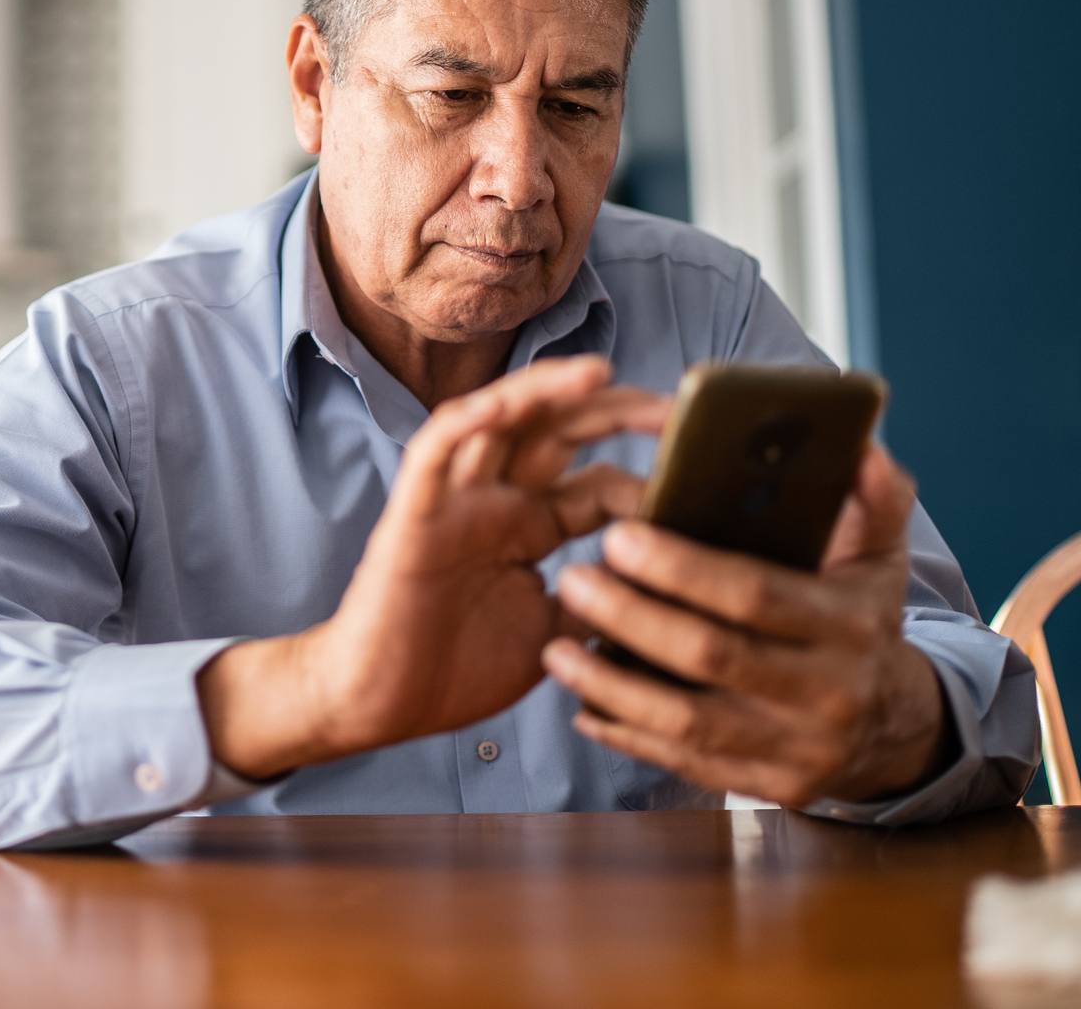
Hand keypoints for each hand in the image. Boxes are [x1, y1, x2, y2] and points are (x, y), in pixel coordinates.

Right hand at [197, 355, 664, 779]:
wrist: (378, 706)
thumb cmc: (454, 671)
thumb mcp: (554, 635)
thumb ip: (598, 601)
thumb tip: (670, 587)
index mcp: (531, 527)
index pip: (599, 482)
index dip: (649, 477)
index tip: (703, 481)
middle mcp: (497, 501)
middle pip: (558, 432)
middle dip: (615, 413)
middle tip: (674, 409)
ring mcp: (455, 502)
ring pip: (500, 422)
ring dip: (546, 392)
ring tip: (600, 372)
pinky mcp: (414, 514)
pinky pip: (435, 451)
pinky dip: (467, 421)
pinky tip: (504, 402)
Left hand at [541, 446, 951, 805]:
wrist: (896, 728)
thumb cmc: (864, 623)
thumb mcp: (880, 558)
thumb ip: (872, 497)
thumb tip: (859, 444)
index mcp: (849, 626)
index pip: (756, 594)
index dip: (683, 569)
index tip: (618, 536)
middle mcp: (827, 692)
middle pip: (712, 656)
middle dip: (632, 617)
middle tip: (572, 579)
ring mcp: (798, 748)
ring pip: (688, 721)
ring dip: (612, 685)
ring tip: (555, 649)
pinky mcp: (769, 786)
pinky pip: (686, 764)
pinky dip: (628, 734)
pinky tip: (581, 705)